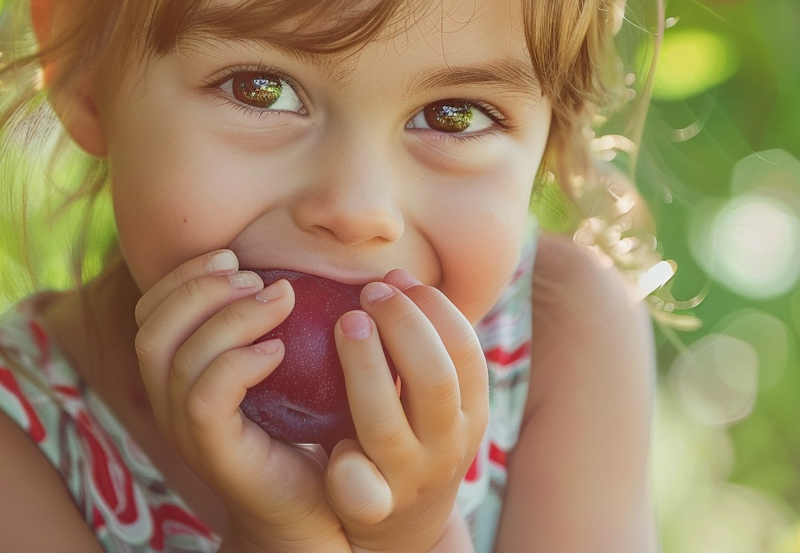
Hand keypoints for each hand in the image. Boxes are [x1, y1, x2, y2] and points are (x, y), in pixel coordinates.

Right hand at [133, 250, 349, 552]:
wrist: (318, 505)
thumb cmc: (307, 428)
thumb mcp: (285, 365)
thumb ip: (273, 319)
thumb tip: (292, 263)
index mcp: (177, 373)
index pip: (150, 311)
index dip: (183, 275)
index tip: (232, 255)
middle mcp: (169, 402)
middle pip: (152, 329)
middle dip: (200, 289)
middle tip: (256, 277)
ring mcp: (187, 431)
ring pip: (179, 358)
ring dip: (231, 316)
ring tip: (281, 300)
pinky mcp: (214, 453)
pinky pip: (206, 398)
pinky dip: (239, 362)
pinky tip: (278, 351)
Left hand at [326, 270, 488, 552]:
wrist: (403, 525)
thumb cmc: (410, 433)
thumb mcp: (432, 395)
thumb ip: (421, 347)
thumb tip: (393, 274)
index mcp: (469, 411)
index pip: (464, 351)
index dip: (432, 308)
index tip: (397, 278)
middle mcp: (446, 444)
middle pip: (433, 379)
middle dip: (402, 326)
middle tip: (369, 292)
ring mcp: (409, 477)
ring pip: (386, 424)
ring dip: (366, 368)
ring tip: (346, 323)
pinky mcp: (372, 507)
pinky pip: (359, 487)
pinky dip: (345, 463)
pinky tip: (330, 439)